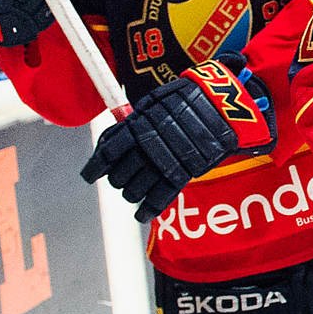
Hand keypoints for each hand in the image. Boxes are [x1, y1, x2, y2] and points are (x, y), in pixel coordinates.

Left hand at [80, 60, 274, 221]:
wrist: (222, 103)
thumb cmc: (187, 99)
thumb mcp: (154, 101)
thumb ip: (132, 121)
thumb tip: (111, 137)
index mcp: (136, 125)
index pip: (106, 153)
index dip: (94, 168)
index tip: (89, 176)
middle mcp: (147, 146)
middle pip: (119, 175)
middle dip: (117, 179)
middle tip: (121, 178)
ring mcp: (165, 162)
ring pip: (135, 190)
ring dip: (131, 193)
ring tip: (134, 191)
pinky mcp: (183, 173)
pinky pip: (160, 197)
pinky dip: (148, 209)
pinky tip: (141, 214)